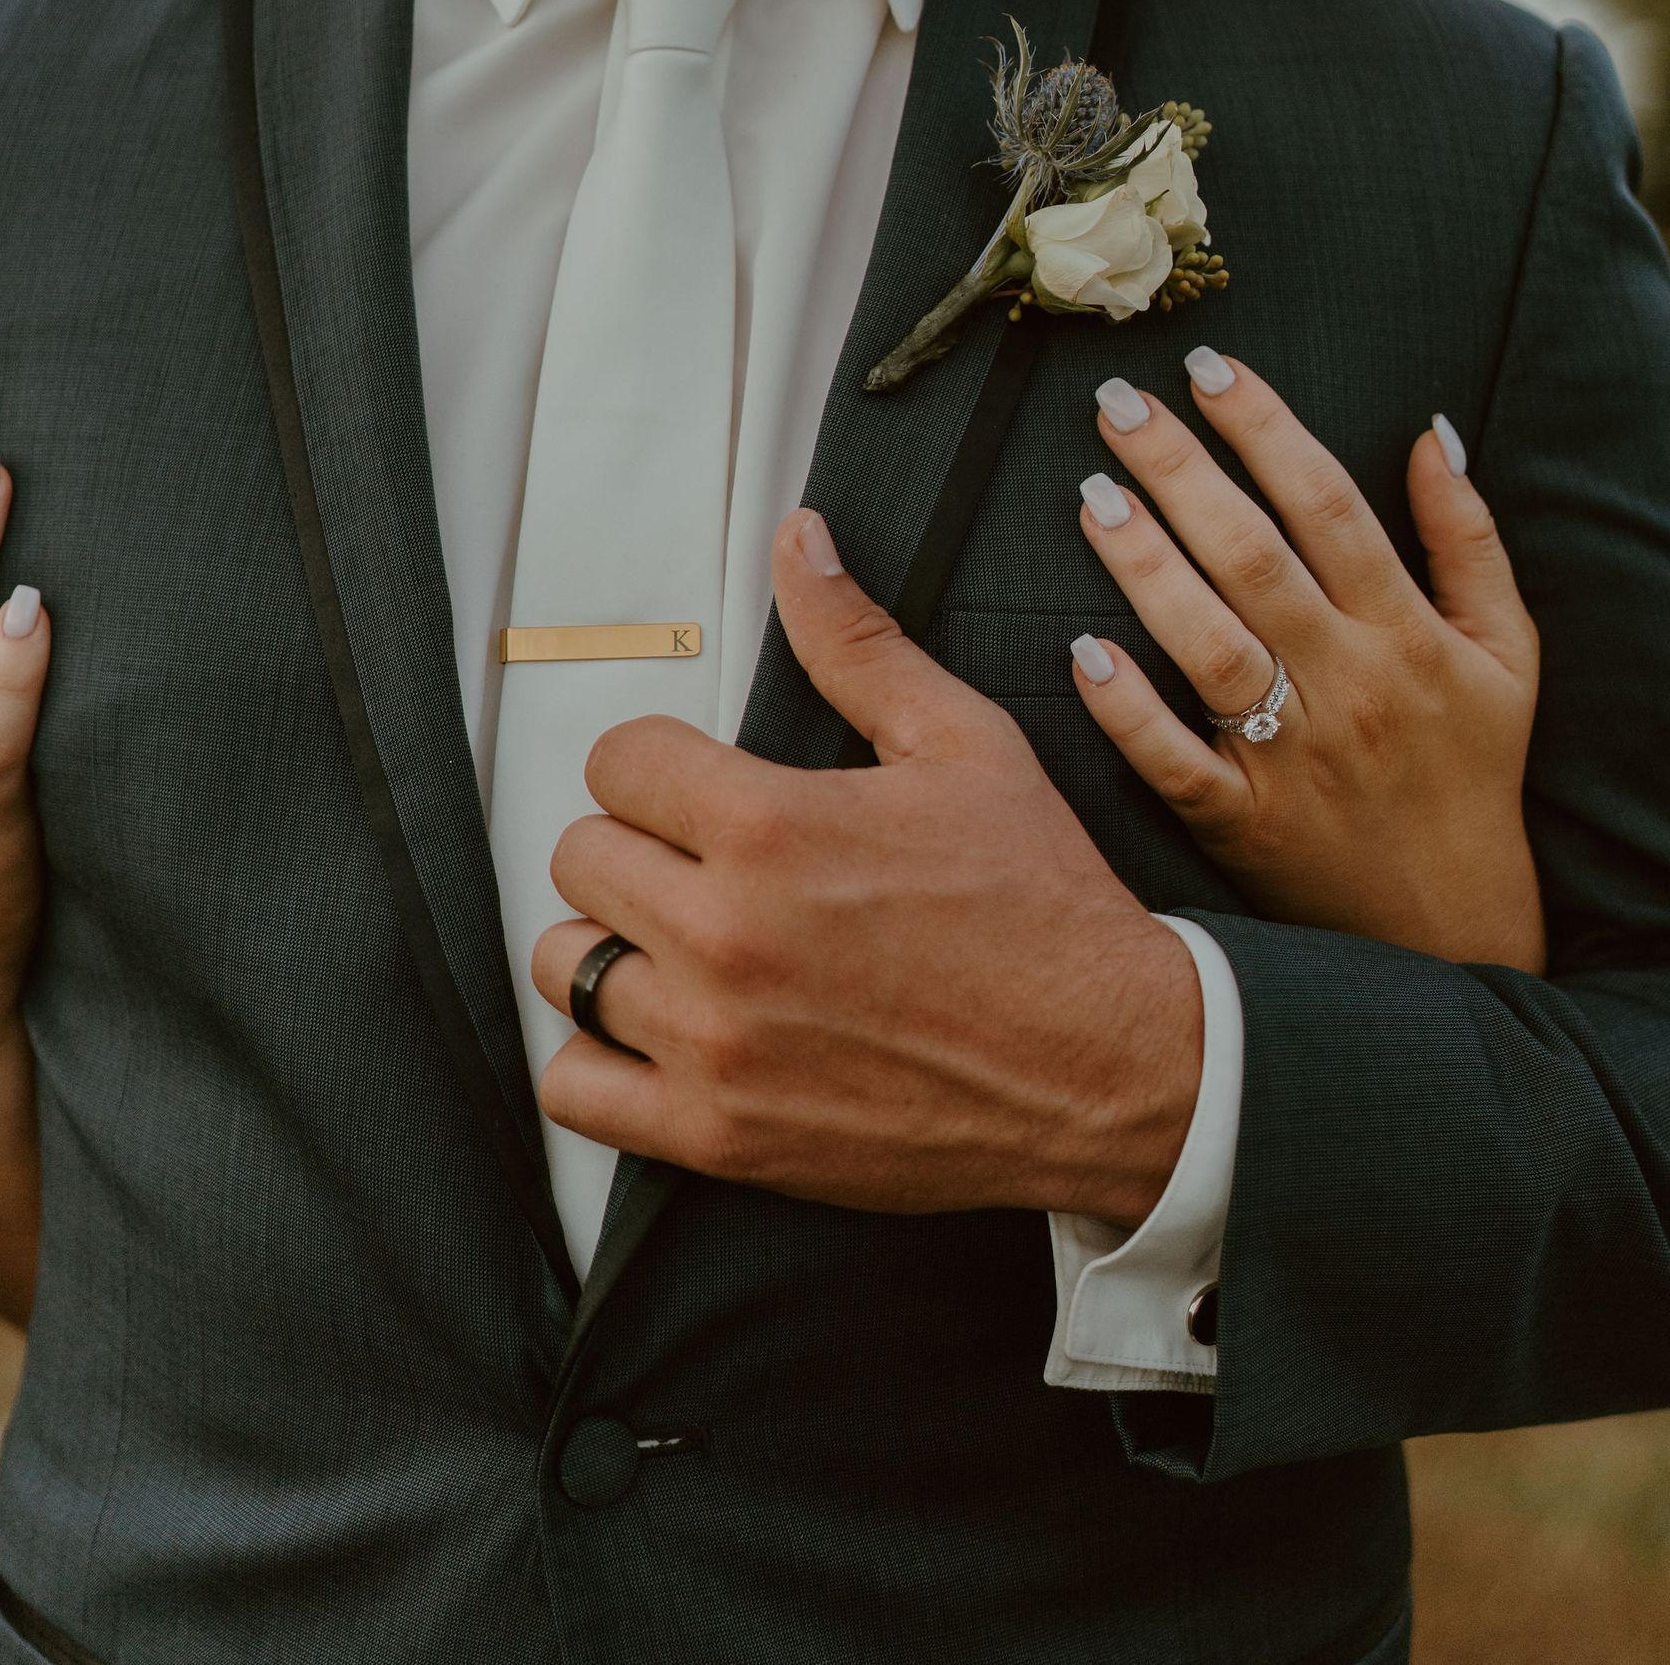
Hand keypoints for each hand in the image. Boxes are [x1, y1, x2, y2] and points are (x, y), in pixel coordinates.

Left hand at [531, 510, 1202, 1231]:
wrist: (1112, 1068)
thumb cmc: (1043, 906)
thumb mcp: (964, 744)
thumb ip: (855, 642)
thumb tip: (799, 543)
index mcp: (771, 825)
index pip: (618, 761)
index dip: (662, 765)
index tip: (702, 790)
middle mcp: (725, 933)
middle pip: (581, 856)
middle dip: (637, 847)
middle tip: (704, 865)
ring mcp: (715, 1043)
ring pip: (565, 966)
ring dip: (612, 948)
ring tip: (680, 945)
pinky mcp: (722, 1135)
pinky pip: (576, 1091)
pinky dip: (598, 1064)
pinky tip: (659, 1033)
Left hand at [1071, 354, 1542, 969]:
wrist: (1454, 929)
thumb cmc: (1470, 769)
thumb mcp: (1504, 651)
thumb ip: (1469, 539)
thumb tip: (1431, 434)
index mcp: (1407, 634)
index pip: (1329, 505)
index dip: (1265, 429)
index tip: (1208, 368)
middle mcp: (1348, 686)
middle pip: (1255, 558)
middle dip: (1181, 472)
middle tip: (1117, 405)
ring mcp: (1291, 758)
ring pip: (1209, 646)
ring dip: (1146, 567)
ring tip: (1092, 496)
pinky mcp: (1242, 824)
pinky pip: (1174, 761)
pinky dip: (1128, 710)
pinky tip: (1082, 650)